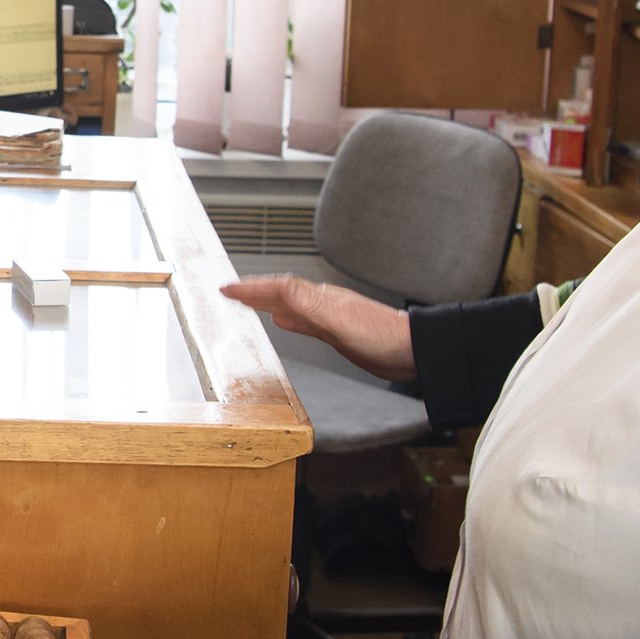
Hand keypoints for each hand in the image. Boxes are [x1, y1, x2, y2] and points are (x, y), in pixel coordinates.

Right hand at [222, 274, 411, 378]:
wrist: (411, 351)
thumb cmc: (382, 336)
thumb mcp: (337, 319)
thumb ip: (306, 303)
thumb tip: (275, 288)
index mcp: (319, 298)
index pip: (278, 287)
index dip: (251, 288)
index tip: (228, 289)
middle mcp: (321, 304)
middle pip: (280, 293)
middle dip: (253, 291)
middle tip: (230, 291)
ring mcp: (328, 318)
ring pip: (289, 306)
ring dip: (266, 303)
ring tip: (247, 301)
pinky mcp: (335, 334)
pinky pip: (302, 323)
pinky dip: (287, 320)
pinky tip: (282, 322)